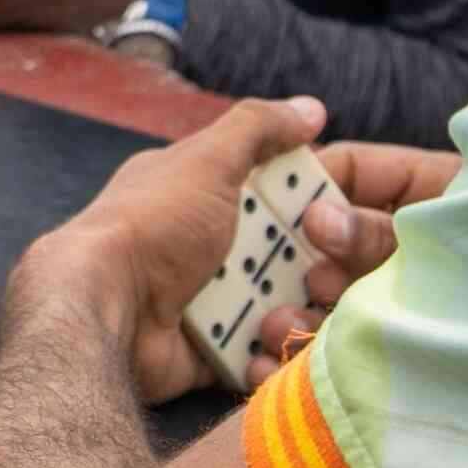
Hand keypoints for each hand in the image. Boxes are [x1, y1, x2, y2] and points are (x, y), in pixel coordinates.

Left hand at [0, 102, 455, 403]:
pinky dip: (269, 360)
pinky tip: (265, 354)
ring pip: (292, 309)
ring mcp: (216, 300)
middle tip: (323, 279)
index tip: (365, 218)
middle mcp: (218, 246)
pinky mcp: (213, 352)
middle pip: (301, 257)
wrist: (102, 310)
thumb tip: (312, 107)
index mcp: (214, 194)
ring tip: (282, 320)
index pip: (294, 193)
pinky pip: (264, 357)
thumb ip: (258, 129)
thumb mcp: (206, 161)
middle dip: (323, 271)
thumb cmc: (151, 226)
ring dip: (297, 318)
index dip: (333, 204)